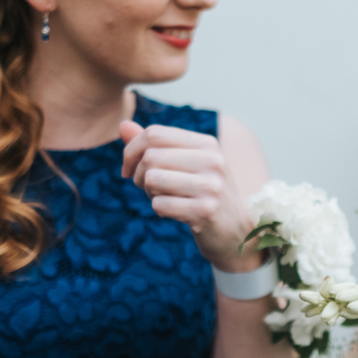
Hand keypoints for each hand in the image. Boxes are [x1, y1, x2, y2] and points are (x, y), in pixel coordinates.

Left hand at [120, 121, 260, 271]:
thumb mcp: (185, 165)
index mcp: (207, 144)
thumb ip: (154, 145)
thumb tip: (123, 125)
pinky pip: (160, 204)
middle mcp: (213, 160)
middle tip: (147, 187)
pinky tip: (174, 212)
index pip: (155, 133)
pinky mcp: (205, 210)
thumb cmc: (203, 194)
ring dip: (148, 192)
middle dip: (138, 174)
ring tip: (163, 197)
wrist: (235, 231)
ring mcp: (211, 185)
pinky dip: (159, 210)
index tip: (128, 168)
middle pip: (150, 156)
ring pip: (152, 178)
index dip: (131, 150)